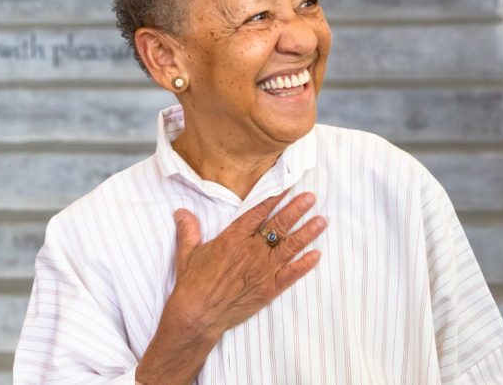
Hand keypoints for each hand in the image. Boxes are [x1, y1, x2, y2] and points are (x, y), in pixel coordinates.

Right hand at [136, 190, 324, 383]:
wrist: (198, 315)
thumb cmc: (192, 284)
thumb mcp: (187, 253)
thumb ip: (188, 230)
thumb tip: (181, 212)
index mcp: (232, 239)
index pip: (258, 213)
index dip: (274, 198)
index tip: (287, 187)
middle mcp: (251, 251)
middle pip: (278, 226)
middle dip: (296, 210)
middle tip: (311, 197)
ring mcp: (262, 271)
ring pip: (289, 247)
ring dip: (307, 233)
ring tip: (321, 221)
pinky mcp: (268, 290)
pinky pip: (291, 275)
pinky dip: (305, 265)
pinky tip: (317, 255)